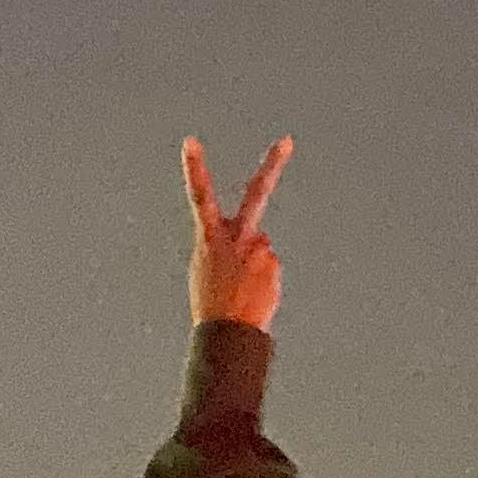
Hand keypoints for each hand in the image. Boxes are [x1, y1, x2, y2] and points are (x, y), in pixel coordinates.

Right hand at [181, 131, 291, 332]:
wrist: (228, 336)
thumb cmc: (211, 307)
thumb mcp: (207, 270)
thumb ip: (228, 247)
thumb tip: (260, 239)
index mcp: (209, 239)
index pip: (199, 196)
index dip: (194, 168)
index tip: (190, 142)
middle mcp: (237, 238)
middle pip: (256, 194)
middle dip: (272, 165)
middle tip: (286, 141)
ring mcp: (259, 250)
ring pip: (260, 248)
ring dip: (254, 266)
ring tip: (240, 291)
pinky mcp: (274, 265)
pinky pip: (269, 268)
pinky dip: (263, 280)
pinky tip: (252, 297)